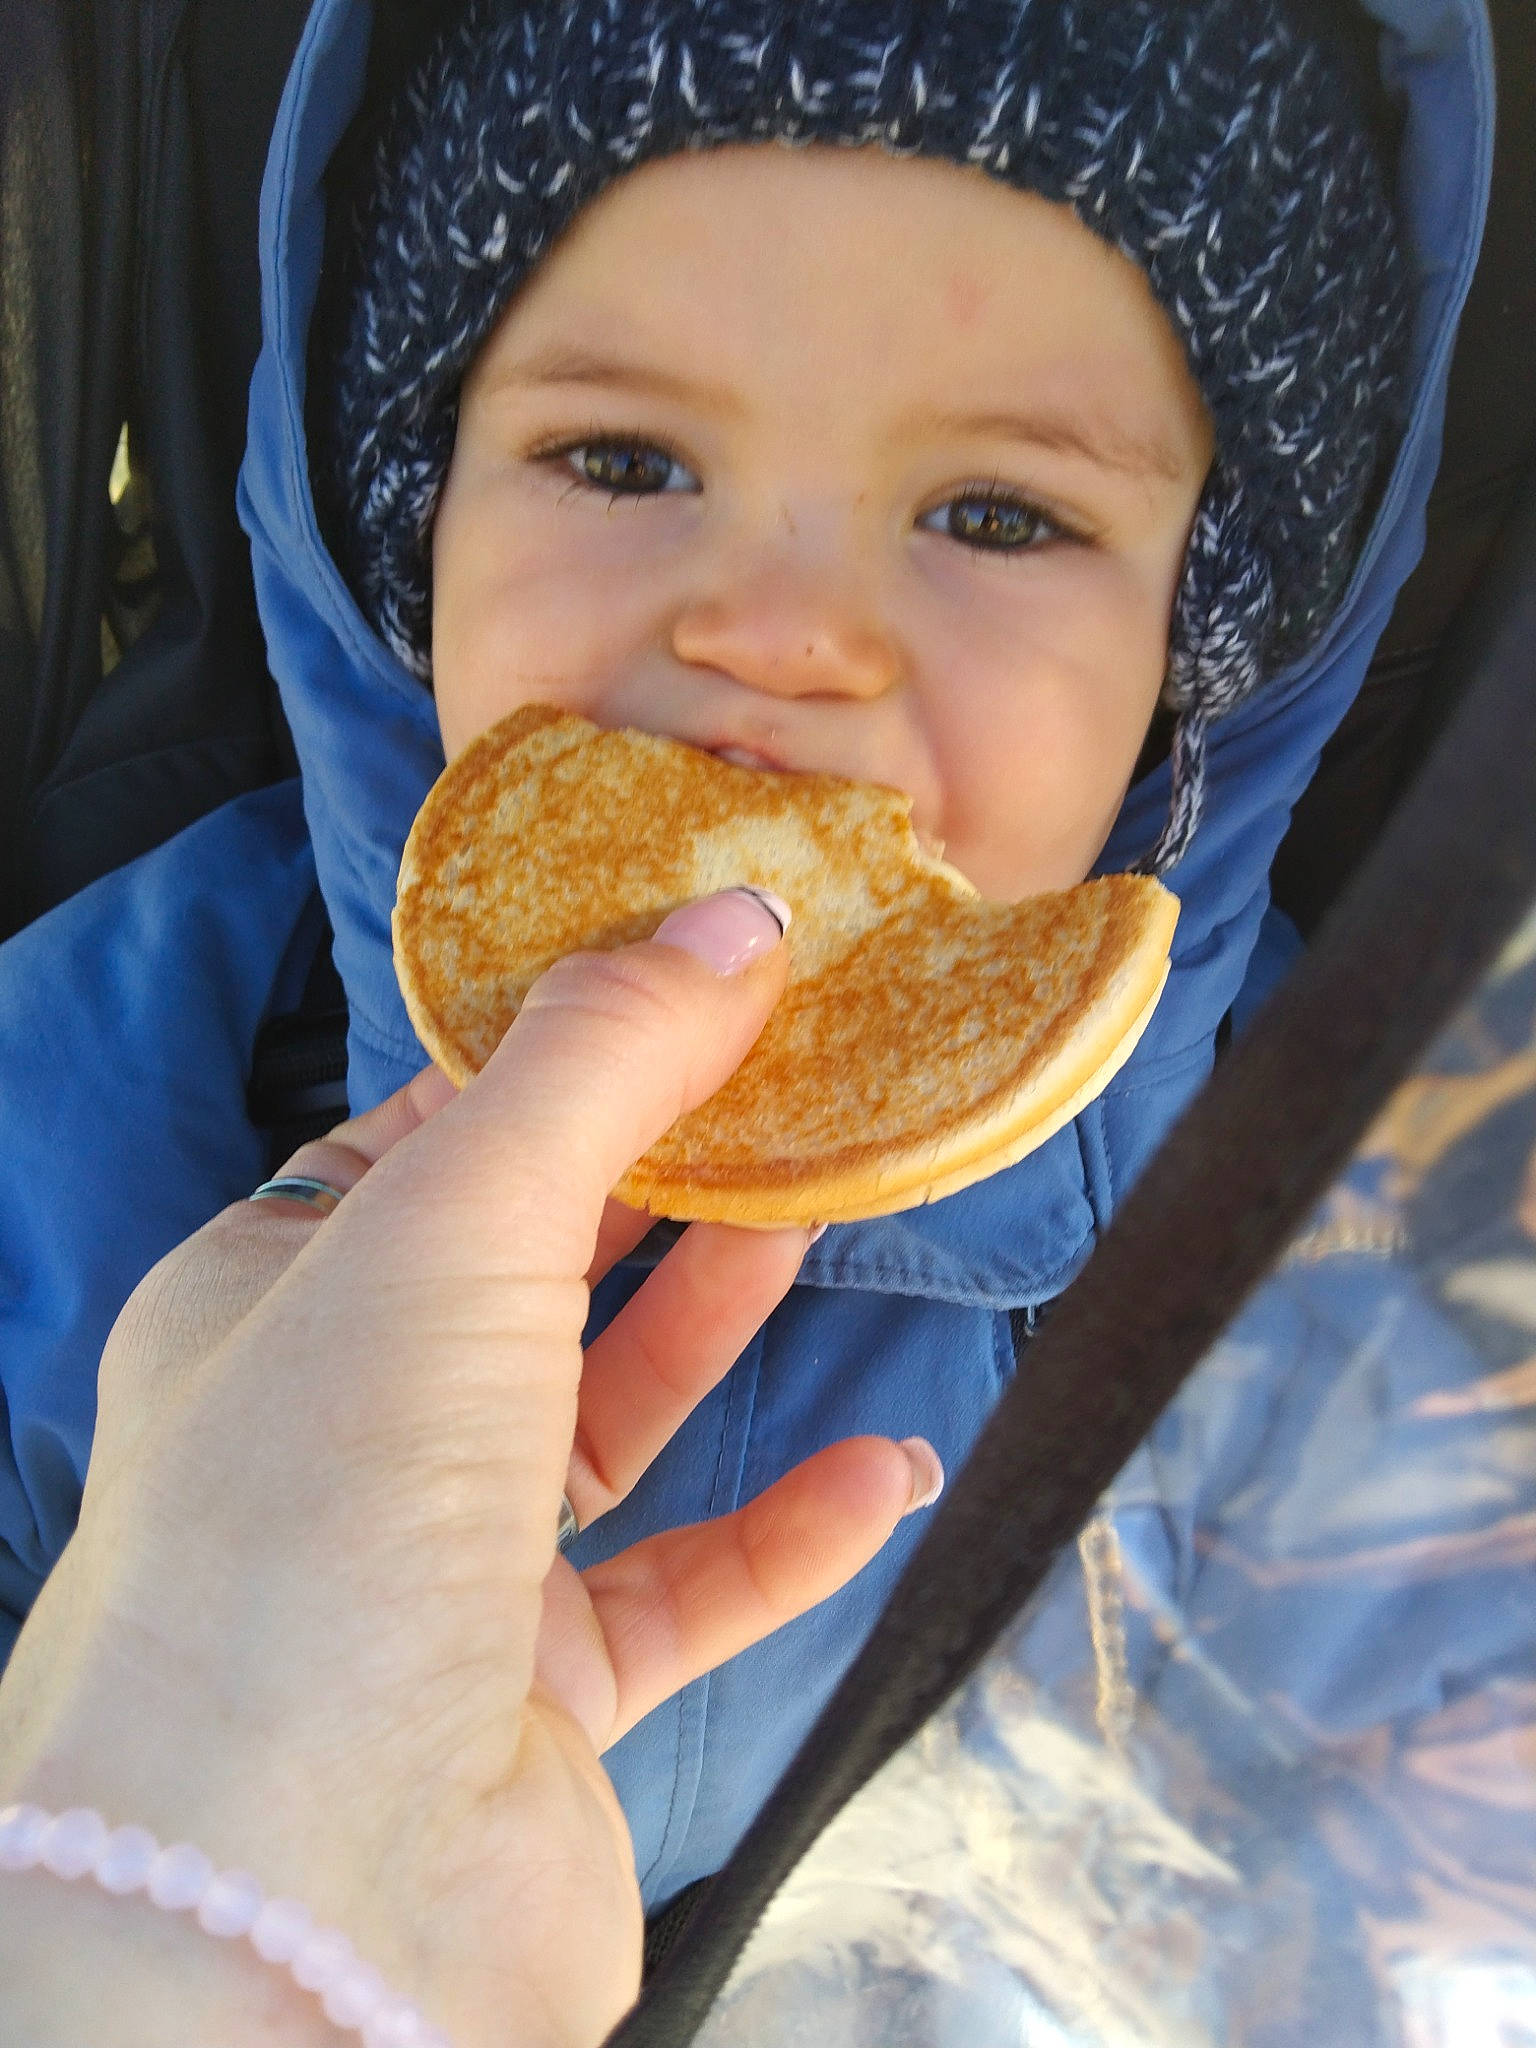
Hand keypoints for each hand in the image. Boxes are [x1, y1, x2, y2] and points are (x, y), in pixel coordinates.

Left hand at [0, 890, 935, 2047]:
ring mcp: (439, 1574)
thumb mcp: (453, 1228)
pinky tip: (883, 1470)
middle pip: (529, 1266)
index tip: (689, 980)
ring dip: (718, 1325)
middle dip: (659, 1173)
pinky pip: (681, 1592)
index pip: (421, 1137)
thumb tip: (728, 921)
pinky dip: (785, 1530)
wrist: (295, 1913)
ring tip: (824, 1219)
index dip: (557, 1051)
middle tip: (788, 1078)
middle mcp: (345, 1431)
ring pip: (605, 1418)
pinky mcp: (537, 1705)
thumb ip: (595, 1067)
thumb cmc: (320, 1527)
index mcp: (271, 1302)